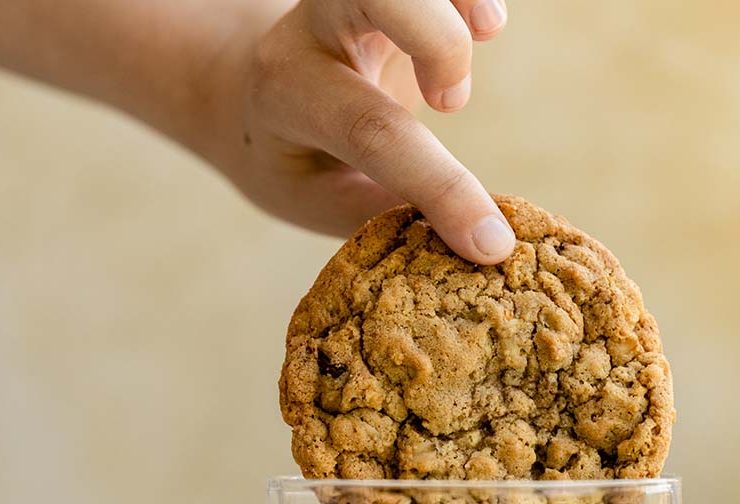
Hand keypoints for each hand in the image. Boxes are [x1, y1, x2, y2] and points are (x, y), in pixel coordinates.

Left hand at [209, 0, 514, 263]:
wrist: (248, 95)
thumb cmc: (291, 162)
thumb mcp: (320, 203)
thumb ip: (384, 214)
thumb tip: (472, 238)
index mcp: (288, 92)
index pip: (372, 130)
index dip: (440, 187)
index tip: (490, 244)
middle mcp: (314, 25)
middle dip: (437, 37)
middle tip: (450, 103)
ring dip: (461, 4)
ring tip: (483, 37)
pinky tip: (481, 24)